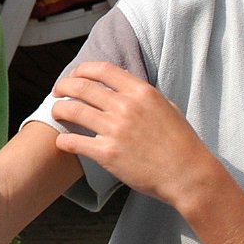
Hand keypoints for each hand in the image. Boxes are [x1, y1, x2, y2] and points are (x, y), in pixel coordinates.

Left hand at [41, 62, 224, 207]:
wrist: (187, 174)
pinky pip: (74, 141)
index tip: (75, 74)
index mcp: (141, 92)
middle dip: (64, 86)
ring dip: (59, 110)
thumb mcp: (167, 107)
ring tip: (56, 112)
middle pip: (82, 87)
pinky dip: (63, 140)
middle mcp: (125, 106)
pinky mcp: (107, 153)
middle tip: (57, 91)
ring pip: (73, 111)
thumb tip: (125, 84)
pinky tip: (62, 141)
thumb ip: (143, 96)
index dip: (83, 69)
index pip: (103, 70)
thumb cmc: (181, 143)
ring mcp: (115, 129)